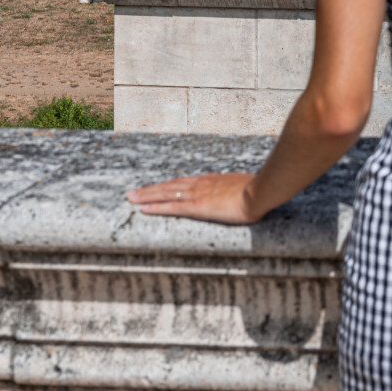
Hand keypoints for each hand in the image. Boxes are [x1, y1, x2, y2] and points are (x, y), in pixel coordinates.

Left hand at [126, 171, 262, 224]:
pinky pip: (172, 207)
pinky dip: (156, 207)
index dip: (166, 186)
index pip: (182, 183)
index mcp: (210, 181)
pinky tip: (144, 209)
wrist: (260, 191)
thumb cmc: (257, 191)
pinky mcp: (197, 206)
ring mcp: (197, 194)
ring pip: (165, 194)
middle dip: (150, 190)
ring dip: (147, 196)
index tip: (154, 188)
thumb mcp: (242, 189)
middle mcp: (199, 184)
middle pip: (169, 186)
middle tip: (132, 193)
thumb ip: (234, 192)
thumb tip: (237, 196)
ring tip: (131, 199)